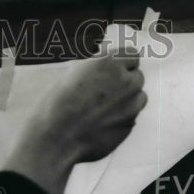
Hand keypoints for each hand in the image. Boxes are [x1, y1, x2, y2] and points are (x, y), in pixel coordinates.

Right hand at [4, 47, 146, 193]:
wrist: (54, 138)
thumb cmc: (56, 106)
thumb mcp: (72, 75)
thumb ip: (96, 69)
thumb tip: (107, 69)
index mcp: (110, 63)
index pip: (132, 55)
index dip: (122, 63)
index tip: (114, 71)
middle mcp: (125, 82)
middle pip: (137, 77)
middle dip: (125, 83)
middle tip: (105, 93)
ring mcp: (131, 106)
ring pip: (139, 98)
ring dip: (127, 101)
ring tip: (104, 109)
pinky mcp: (129, 126)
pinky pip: (131, 118)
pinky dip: (121, 119)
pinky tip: (101, 124)